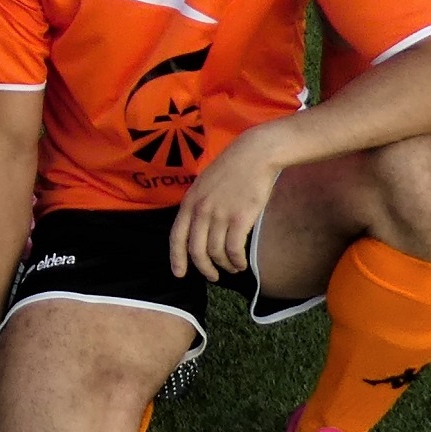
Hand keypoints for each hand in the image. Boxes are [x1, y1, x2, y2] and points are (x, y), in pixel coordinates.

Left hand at [170, 128, 281, 279]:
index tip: (179, 274)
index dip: (176, 258)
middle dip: (204, 268)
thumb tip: (198, 228)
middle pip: (196, 250)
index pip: (176, 236)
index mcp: (189, 201)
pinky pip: (234, 249)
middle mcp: (201, 210)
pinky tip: (242, 264)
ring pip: (215, 252)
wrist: (254, 154)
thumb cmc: (232, 169)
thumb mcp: (204, 185)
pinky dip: (237, 261)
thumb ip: (199, 205)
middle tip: (213, 277)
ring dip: (224, 265)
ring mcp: (219, 214)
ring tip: (232, 268)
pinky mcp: (239, 218)